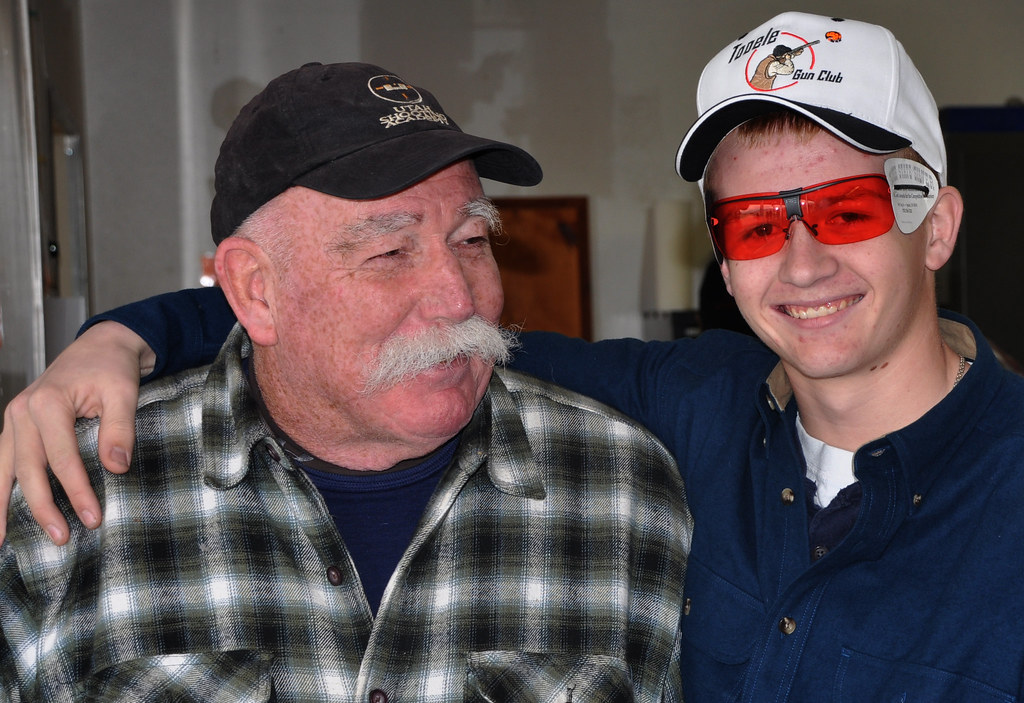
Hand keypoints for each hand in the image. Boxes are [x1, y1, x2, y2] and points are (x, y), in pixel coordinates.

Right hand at [0, 321, 153, 544]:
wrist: (101, 346)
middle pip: (28, 468)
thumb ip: (120, 429)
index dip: (76, 491)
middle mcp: (22, 412)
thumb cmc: (112, 368)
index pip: (62, 458)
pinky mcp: (15, 425)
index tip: (93, 518)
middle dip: (44, 506)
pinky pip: (2, 460)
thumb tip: (116, 468)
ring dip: (4, 505)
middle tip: (61, 537)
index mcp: (48, 403)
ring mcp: (13, 419)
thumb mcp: (124, 393)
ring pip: (5, 468)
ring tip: (3, 541)